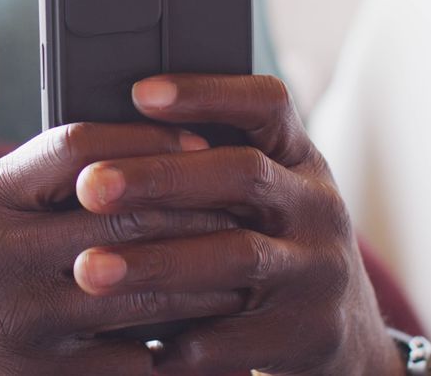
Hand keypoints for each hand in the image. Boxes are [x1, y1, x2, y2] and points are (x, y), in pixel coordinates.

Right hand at [0, 123, 242, 374]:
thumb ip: (17, 194)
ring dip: (206, 281)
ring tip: (238, 275)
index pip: (76, 147)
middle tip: (243, 209)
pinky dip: (177, 352)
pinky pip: (138, 364)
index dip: (147, 138)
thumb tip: (110, 161)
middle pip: (127, 212)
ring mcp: (23, 325)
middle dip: (198, 208)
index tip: (197, 144)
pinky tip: (202, 345)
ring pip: (149, 289)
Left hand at [73, 74, 403, 375]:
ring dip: (155, 262)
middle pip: (243, 175)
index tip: (138, 93)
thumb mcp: (259, 192)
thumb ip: (203, 163)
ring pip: (236, 258)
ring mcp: (318, 270)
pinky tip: (126, 336)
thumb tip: (100, 140)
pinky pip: (235, 335)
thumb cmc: (269, 241)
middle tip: (89, 187)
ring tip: (89, 269)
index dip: (206, 93)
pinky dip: (179, 338)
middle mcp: (317, 206)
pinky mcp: (309, 333)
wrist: (342, 333)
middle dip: (160, 178)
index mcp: (298, 158)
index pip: (264, 104)